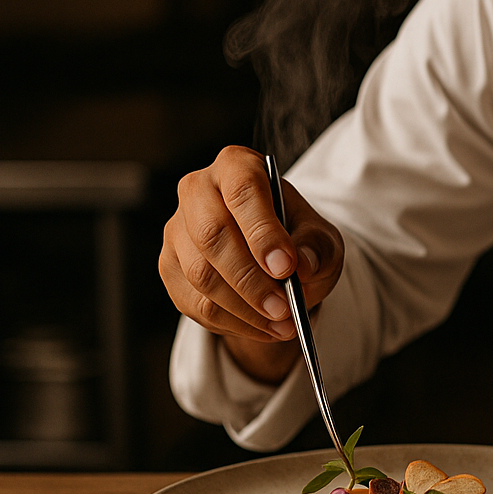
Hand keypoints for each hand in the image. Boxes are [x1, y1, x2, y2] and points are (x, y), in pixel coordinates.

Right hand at [160, 145, 343, 381]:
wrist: (274, 260)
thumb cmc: (298, 238)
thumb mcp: (322, 238)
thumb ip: (317, 247)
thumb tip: (302, 264)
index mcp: (237, 166)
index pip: (243, 191)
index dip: (262, 231)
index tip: (285, 266)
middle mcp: (198, 190)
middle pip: (213, 234)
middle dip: (251, 279)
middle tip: (284, 307)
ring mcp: (176, 229)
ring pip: (201, 274)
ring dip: (244, 307)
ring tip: (282, 324)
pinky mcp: (169, 266)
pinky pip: (194, 302)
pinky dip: (232, 323)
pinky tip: (262, 327)